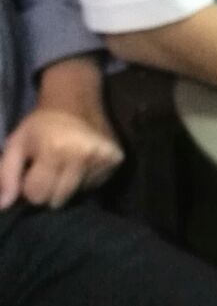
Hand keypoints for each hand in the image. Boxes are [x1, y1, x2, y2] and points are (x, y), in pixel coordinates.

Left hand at [0, 109, 122, 210]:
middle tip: (50, 169)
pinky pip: (95, 186)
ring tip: (67, 164)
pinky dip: (85, 180)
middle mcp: (82, 155)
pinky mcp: (117, 160)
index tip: (34, 171)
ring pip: (77, 195)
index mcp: (54, 149)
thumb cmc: (41, 123)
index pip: (37, 195)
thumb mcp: (16, 143)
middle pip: (57, 200)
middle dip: (49, 189)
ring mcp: (102, 159)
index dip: (31, 186)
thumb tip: (3, 206)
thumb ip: (6, 175)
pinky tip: (82, 163)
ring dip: (69, 185)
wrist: (76, 98)